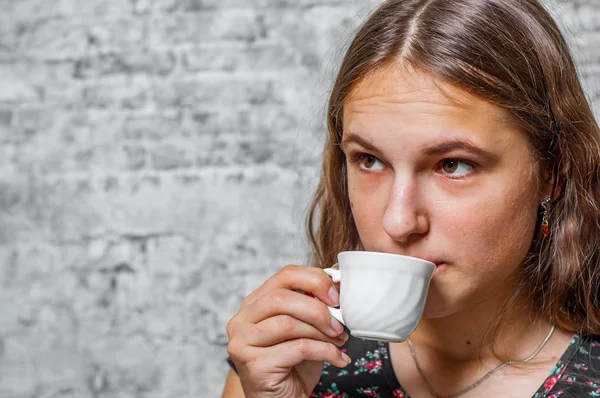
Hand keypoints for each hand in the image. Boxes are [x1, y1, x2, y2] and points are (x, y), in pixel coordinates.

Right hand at [226, 265, 349, 397]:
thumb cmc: (294, 364)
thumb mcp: (305, 328)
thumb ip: (313, 305)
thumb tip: (340, 284)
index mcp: (255, 303)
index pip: (285, 275)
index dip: (314, 280)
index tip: (336, 296)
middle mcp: (242, 319)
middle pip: (282, 298)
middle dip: (318, 309)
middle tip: (340, 323)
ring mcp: (243, 342)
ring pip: (287, 323)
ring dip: (321, 332)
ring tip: (339, 341)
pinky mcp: (254, 365)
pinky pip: (296, 349)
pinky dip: (324, 351)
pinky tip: (338, 358)